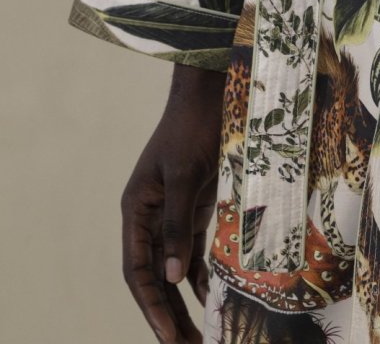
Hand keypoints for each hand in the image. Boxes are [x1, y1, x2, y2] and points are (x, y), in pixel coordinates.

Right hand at [121, 63, 225, 342]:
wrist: (212, 89)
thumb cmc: (195, 126)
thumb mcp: (187, 174)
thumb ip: (178, 223)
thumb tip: (170, 277)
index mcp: (137, 209)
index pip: (137, 271)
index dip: (151, 307)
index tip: (168, 338)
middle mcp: (151, 215)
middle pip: (154, 276)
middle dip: (167, 314)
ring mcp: (173, 210)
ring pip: (175, 266)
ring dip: (185, 300)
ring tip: (199, 335)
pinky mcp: (197, 203)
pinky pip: (195, 247)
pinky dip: (202, 272)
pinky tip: (213, 295)